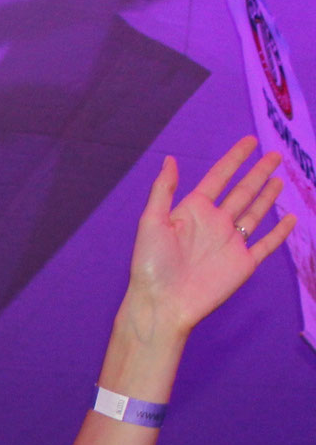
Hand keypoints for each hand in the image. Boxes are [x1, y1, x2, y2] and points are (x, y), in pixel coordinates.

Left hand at [127, 137, 294, 337]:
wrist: (163, 303)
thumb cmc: (151, 264)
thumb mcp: (152, 222)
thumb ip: (163, 190)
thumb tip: (170, 159)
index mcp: (192, 211)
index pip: (218, 178)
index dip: (234, 159)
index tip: (250, 141)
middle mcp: (214, 224)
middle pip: (242, 192)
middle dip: (257, 173)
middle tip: (275, 155)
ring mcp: (230, 243)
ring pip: (255, 214)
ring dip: (267, 197)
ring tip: (279, 178)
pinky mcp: (243, 263)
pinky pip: (266, 244)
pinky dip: (280, 232)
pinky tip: (291, 218)